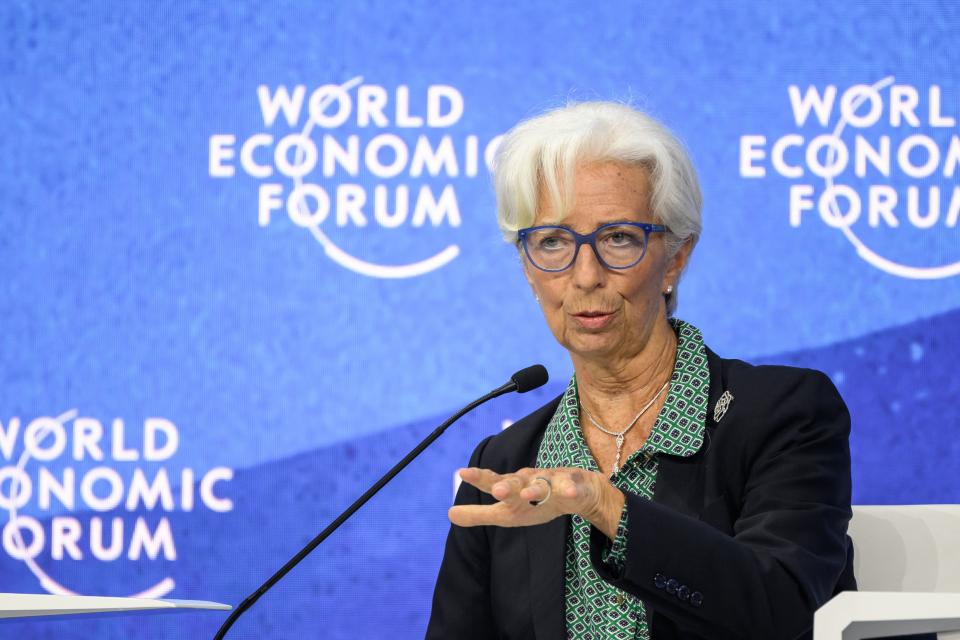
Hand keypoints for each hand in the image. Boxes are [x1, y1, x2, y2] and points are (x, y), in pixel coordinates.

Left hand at [449, 467, 624, 538]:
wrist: (578, 492)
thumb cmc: (538, 502)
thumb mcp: (508, 512)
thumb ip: (480, 514)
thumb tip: (449, 514)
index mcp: (514, 488)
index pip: (494, 482)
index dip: (480, 478)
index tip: (462, 472)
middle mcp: (530, 481)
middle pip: (517, 482)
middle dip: (507, 485)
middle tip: (496, 489)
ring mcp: (553, 482)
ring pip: (544, 484)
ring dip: (536, 488)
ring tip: (527, 494)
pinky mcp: (573, 487)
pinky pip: (572, 489)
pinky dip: (570, 490)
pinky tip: (567, 493)